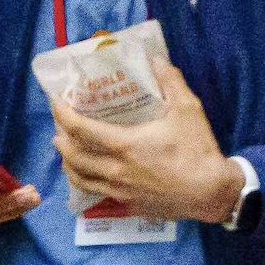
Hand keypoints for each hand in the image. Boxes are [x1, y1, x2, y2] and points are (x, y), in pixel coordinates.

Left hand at [51, 61, 246, 225]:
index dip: (63, 116)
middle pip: (73, 157)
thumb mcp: (188, 109)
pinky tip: (90, 174)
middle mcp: (115, 170)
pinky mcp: (127, 204)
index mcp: (125, 145)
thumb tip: (156, 60)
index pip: (82, 130)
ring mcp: (119, 190)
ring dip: (68, 163)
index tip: (55, 103)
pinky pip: (96, 192)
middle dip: (61, 139)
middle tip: (60, 127)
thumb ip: (171, 81)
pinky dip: (86, 180)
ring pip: (80, 179)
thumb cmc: (197, 150)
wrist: (210, 192)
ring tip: (66, 150)